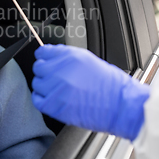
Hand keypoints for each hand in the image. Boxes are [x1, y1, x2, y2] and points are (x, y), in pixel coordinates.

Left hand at [31, 44, 149, 140]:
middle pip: (38, 67)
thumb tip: (52, 55)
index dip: (44, 57)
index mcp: (70, 57)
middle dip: (45, 71)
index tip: (45, 60)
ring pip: (37, 83)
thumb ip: (67, 56)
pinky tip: (51, 98)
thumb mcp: (89, 60)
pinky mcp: (55, 106)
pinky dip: (41, 99)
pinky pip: (37, 100)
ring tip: (58, 90)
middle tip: (54, 78)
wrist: (121, 106)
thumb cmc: (110, 85)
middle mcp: (61, 71)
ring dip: (44, 86)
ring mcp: (56, 89)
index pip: (43, 52)